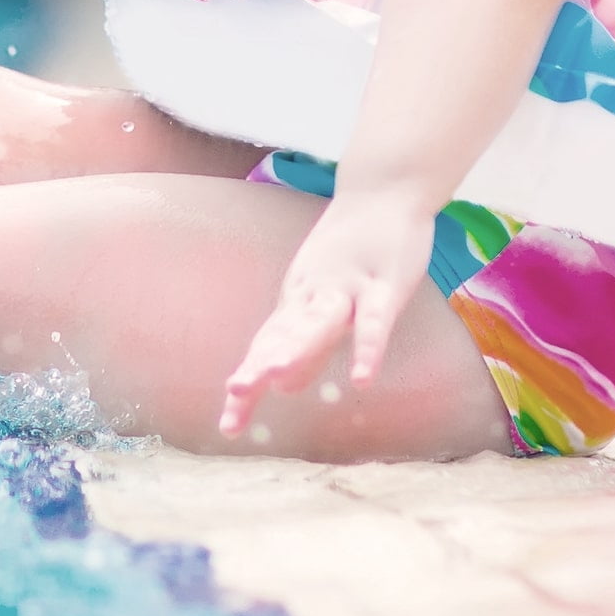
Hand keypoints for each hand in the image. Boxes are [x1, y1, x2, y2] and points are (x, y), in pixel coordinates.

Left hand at [219, 187, 433, 438]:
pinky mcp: (385, 282)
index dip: (251, 384)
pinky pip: (376, 319)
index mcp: (298, 301)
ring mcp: (348, 285)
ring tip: (275, 380)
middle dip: (261, 366)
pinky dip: (369, 347)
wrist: (383, 189)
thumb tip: (285, 388)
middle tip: (235, 395)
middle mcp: (314, 293)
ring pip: (321, 321)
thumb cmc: (354, 249)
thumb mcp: (327, 300)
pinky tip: (363, 378)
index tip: (229, 425)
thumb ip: (309, 344)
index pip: (267, 347)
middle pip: (284, 335)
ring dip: (298, 348)